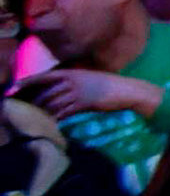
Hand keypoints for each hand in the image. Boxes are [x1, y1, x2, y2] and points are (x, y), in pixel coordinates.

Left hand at [29, 67, 160, 121]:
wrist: (127, 91)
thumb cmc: (110, 84)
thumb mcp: (89, 77)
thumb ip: (74, 81)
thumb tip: (59, 88)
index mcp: (74, 72)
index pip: (46, 76)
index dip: (30, 81)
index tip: (16, 86)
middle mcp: (74, 81)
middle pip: (47, 92)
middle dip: (35, 101)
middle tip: (25, 108)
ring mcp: (78, 92)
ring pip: (54, 103)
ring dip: (44, 111)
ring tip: (36, 118)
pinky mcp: (84, 104)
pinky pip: (64, 112)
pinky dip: (56, 118)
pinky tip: (51, 122)